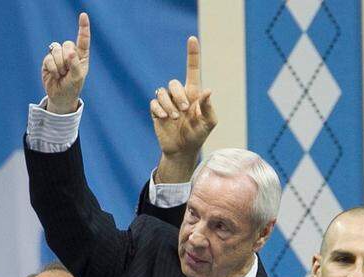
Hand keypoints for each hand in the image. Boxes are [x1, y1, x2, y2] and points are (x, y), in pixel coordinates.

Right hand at [41, 12, 90, 114]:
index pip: (83, 39)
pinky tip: (55, 75)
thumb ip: (75, 64)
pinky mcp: (48, 61)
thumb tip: (69, 52)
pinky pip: (48, 58)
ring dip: (59, 65)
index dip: (83, 27)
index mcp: (81, 55)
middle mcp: (70, 53)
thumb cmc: (73, 86)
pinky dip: (52, 68)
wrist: (60, 97)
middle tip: (67, 72)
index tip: (83, 15)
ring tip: (62, 74)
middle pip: (67, 44)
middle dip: (67, 58)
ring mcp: (58, 56)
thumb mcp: (78, 77)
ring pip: (56, 50)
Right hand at [151, 36, 216, 182]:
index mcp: (194, 93)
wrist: (183, 150)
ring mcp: (167, 103)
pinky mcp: (156, 111)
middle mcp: (179, 95)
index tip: (192, 39)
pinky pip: (154, 102)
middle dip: (179, 95)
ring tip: (175, 118)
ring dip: (169, 104)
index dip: (192, 54)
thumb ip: (209, 107)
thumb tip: (208, 91)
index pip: (193, 69)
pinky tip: (164, 118)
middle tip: (184, 110)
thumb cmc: (198, 135)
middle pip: (174, 83)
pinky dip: (159, 109)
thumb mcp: (209, 123)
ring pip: (162, 92)